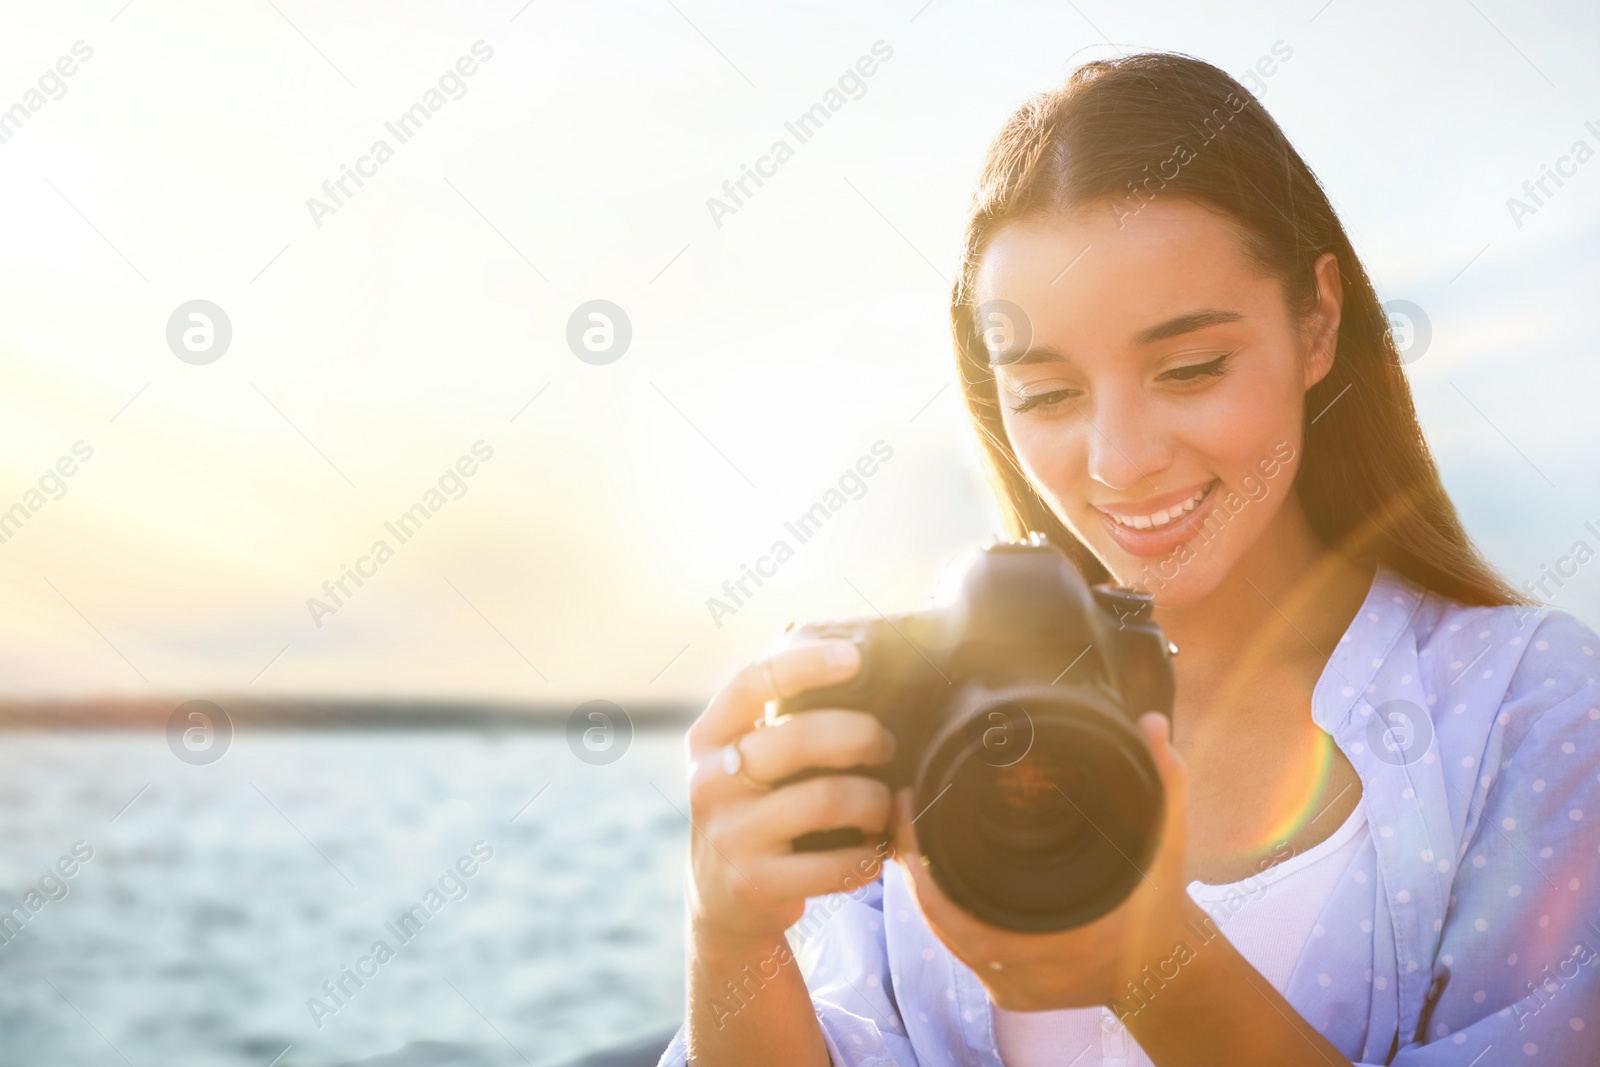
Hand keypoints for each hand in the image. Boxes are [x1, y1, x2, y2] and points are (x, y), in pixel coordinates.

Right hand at [685, 638, 897, 945]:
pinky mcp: (756, 883)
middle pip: (800, 739)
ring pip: (826, 799)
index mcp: (707, 739)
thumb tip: (856, 660)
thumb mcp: (742, 758)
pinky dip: (868, 853)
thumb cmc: (755, 806)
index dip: (804, 664)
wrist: (722, 898)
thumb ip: (776, 719)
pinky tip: (874, 849)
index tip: (854, 658)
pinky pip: (834, 862)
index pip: (751, 683)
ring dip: (874, 801)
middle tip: (886, 745)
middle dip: (862, 736)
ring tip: (885, 804)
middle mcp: (709, 783)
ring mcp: (730, 836)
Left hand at [891, 711, 1191, 1011]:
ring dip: (922, 890)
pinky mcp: (1012, 994)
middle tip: (900, 813)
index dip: (925, 862)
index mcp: (1070, 936)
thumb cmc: (1159, 901)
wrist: (1166, 971)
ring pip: (946, 941)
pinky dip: (940, 915)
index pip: (965, 910)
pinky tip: (927, 876)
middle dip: (913, 868)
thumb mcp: (1166, 840)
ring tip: (906, 835)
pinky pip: (960, 954)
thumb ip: (1162, 781)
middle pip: (943, 924)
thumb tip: (1152, 724)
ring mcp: (1020, 989)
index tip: (911, 805)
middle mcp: (1038, 972)